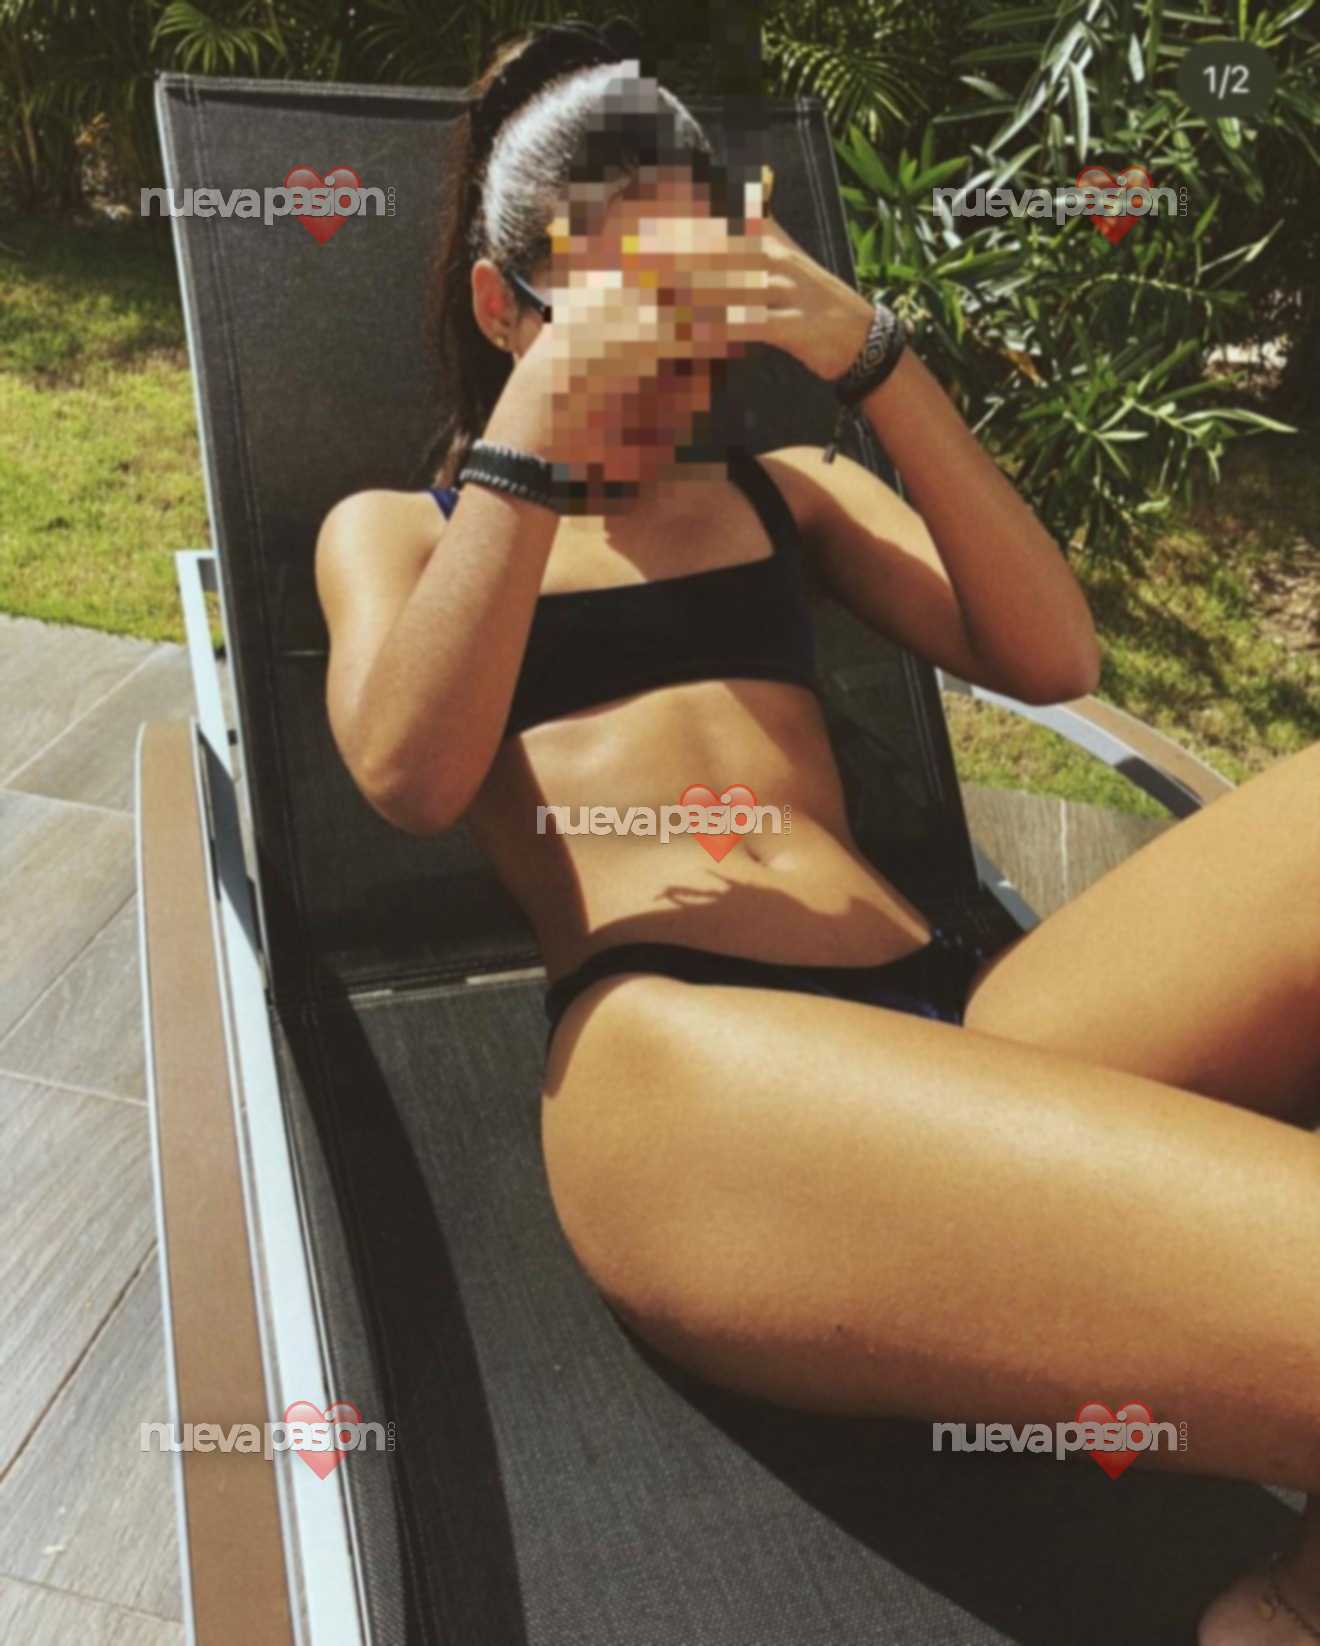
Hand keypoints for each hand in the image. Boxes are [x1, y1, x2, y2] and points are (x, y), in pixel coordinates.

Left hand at [611, 173, 876, 382]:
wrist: (857, 336)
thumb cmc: (805, 299)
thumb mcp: (780, 255)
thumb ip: (757, 222)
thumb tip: (744, 184)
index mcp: (766, 237)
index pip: (718, 219)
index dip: (679, 219)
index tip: (636, 218)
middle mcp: (775, 257)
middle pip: (718, 248)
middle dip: (673, 252)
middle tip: (630, 257)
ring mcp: (786, 291)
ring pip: (733, 285)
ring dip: (690, 292)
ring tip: (652, 296)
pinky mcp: (793, 325)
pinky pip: (751, 325)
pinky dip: (721, 330)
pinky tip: (693, 337)